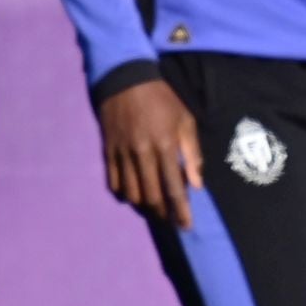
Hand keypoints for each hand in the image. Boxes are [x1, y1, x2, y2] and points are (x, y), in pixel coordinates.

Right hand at [99, 80, 202, 228]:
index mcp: (164, 145)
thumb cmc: (162, 99)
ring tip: (154, 210)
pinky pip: (113, 182)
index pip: (174, 187)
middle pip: (151, 196)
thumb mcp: (185, 120)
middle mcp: (142, 153)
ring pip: (131, 193)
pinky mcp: (108, 151)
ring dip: (143, 207)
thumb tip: (197, 184)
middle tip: (170, 220)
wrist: (125, 79)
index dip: (181, 210)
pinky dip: (123, 194)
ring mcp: (122, 154)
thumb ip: (192, 153)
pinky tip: (133, 196)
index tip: (186, 226)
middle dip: (162, 213)